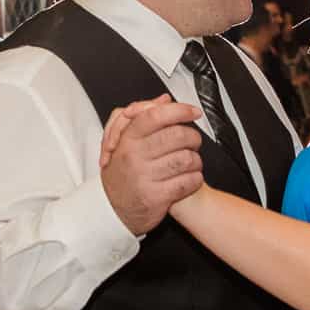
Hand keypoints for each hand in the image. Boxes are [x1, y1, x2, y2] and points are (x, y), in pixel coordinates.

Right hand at [97, 95, 204, 235]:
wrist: (112, 209)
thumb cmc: (123, 172)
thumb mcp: (125, 141)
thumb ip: (145, 117)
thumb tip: (164, 100)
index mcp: (128, 139)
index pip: (155, 116)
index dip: (179, 110)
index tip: (193, 111)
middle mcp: (134, 156)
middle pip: (176, 135)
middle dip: (193, 137)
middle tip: (193, 141)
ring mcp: (144, 177)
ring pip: (186, 159)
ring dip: (196, 160)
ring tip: (191, 162)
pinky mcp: (156, 197)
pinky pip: (187, 182)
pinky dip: (195, 179)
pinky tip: (190, 178)